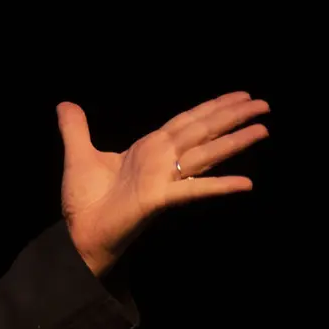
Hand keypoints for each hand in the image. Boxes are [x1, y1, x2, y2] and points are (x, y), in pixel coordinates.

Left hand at [58, 92, 268, 275]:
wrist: (77, 232)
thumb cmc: (83, 200)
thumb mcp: (77, 155)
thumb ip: (75, 128)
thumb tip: (65, 103)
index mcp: (148, 148)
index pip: (186, 121)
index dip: (212, 107)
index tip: (239, 95)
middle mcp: (161, 160)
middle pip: (203, 132)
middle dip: (232, 116)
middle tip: (263, 104)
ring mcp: (163, 179)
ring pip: (205, 154)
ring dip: (234, 142)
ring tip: (263, 129)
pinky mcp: (159, 199)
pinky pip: (193, 190)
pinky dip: (218, 186)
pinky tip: (245, 183)